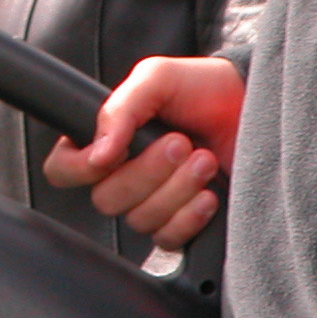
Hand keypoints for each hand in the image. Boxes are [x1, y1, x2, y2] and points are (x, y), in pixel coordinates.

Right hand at [44, 55, 244, 253]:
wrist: (253, 108)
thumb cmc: (204, 89)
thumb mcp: (157, 79)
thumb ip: (118, 109)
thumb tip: (97, 153)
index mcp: (108, 138)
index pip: (63, 169)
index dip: (79, 168)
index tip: (113, 154)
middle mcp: (124, 174)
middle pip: (105, 199)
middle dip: (148, 171)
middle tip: (180, 142)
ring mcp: (154, 201)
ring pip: (140, 220)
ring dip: (177, 189)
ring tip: (203, 160)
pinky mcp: (182, 223)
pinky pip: (168, 238)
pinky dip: (191, 216)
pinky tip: (209, 193)